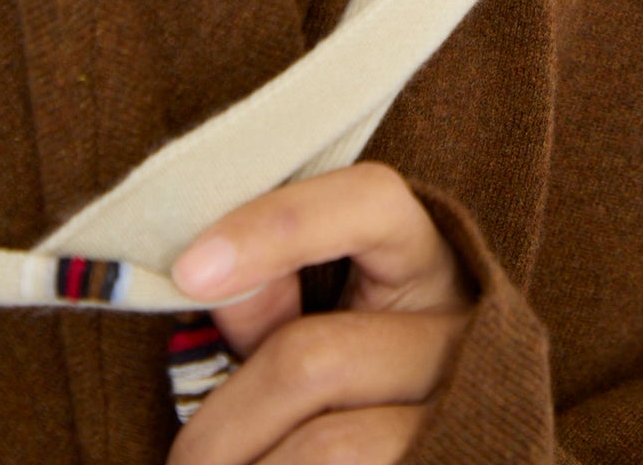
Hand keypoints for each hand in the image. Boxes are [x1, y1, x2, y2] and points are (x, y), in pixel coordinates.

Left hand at [165, 161, 476, 463]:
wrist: (435, 455)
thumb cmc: (346, 401)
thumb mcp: (319, 334)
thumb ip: (270, 304)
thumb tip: (203, 273)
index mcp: (426, 265)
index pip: (371, 204)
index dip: (281, 225)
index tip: (190, 271)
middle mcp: (460, 328)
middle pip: (311, 358)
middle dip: (219, 427)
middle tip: (183, 464)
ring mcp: (459, 410)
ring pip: (327, 447)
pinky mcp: (449, 460)